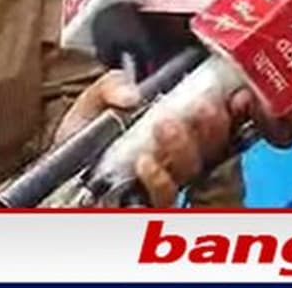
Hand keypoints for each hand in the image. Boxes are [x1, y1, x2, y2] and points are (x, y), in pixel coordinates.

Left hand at [55, 72, 234, 207]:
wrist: (52, 175)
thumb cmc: (80, 141)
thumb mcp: (93, 103)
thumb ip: (110, 86)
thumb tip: (132, 94)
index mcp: (177, 133)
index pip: (218, 124)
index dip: (234, 113)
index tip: (238, 97)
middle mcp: (178, 161)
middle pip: (213, 149)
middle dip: (212, 127)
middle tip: (201, 107)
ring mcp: (164, 185)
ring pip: (192, 171)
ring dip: (184, 146)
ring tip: (165, 124)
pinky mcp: (143, 205)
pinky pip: (164, 197)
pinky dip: (158, 177)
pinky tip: (144, 162)